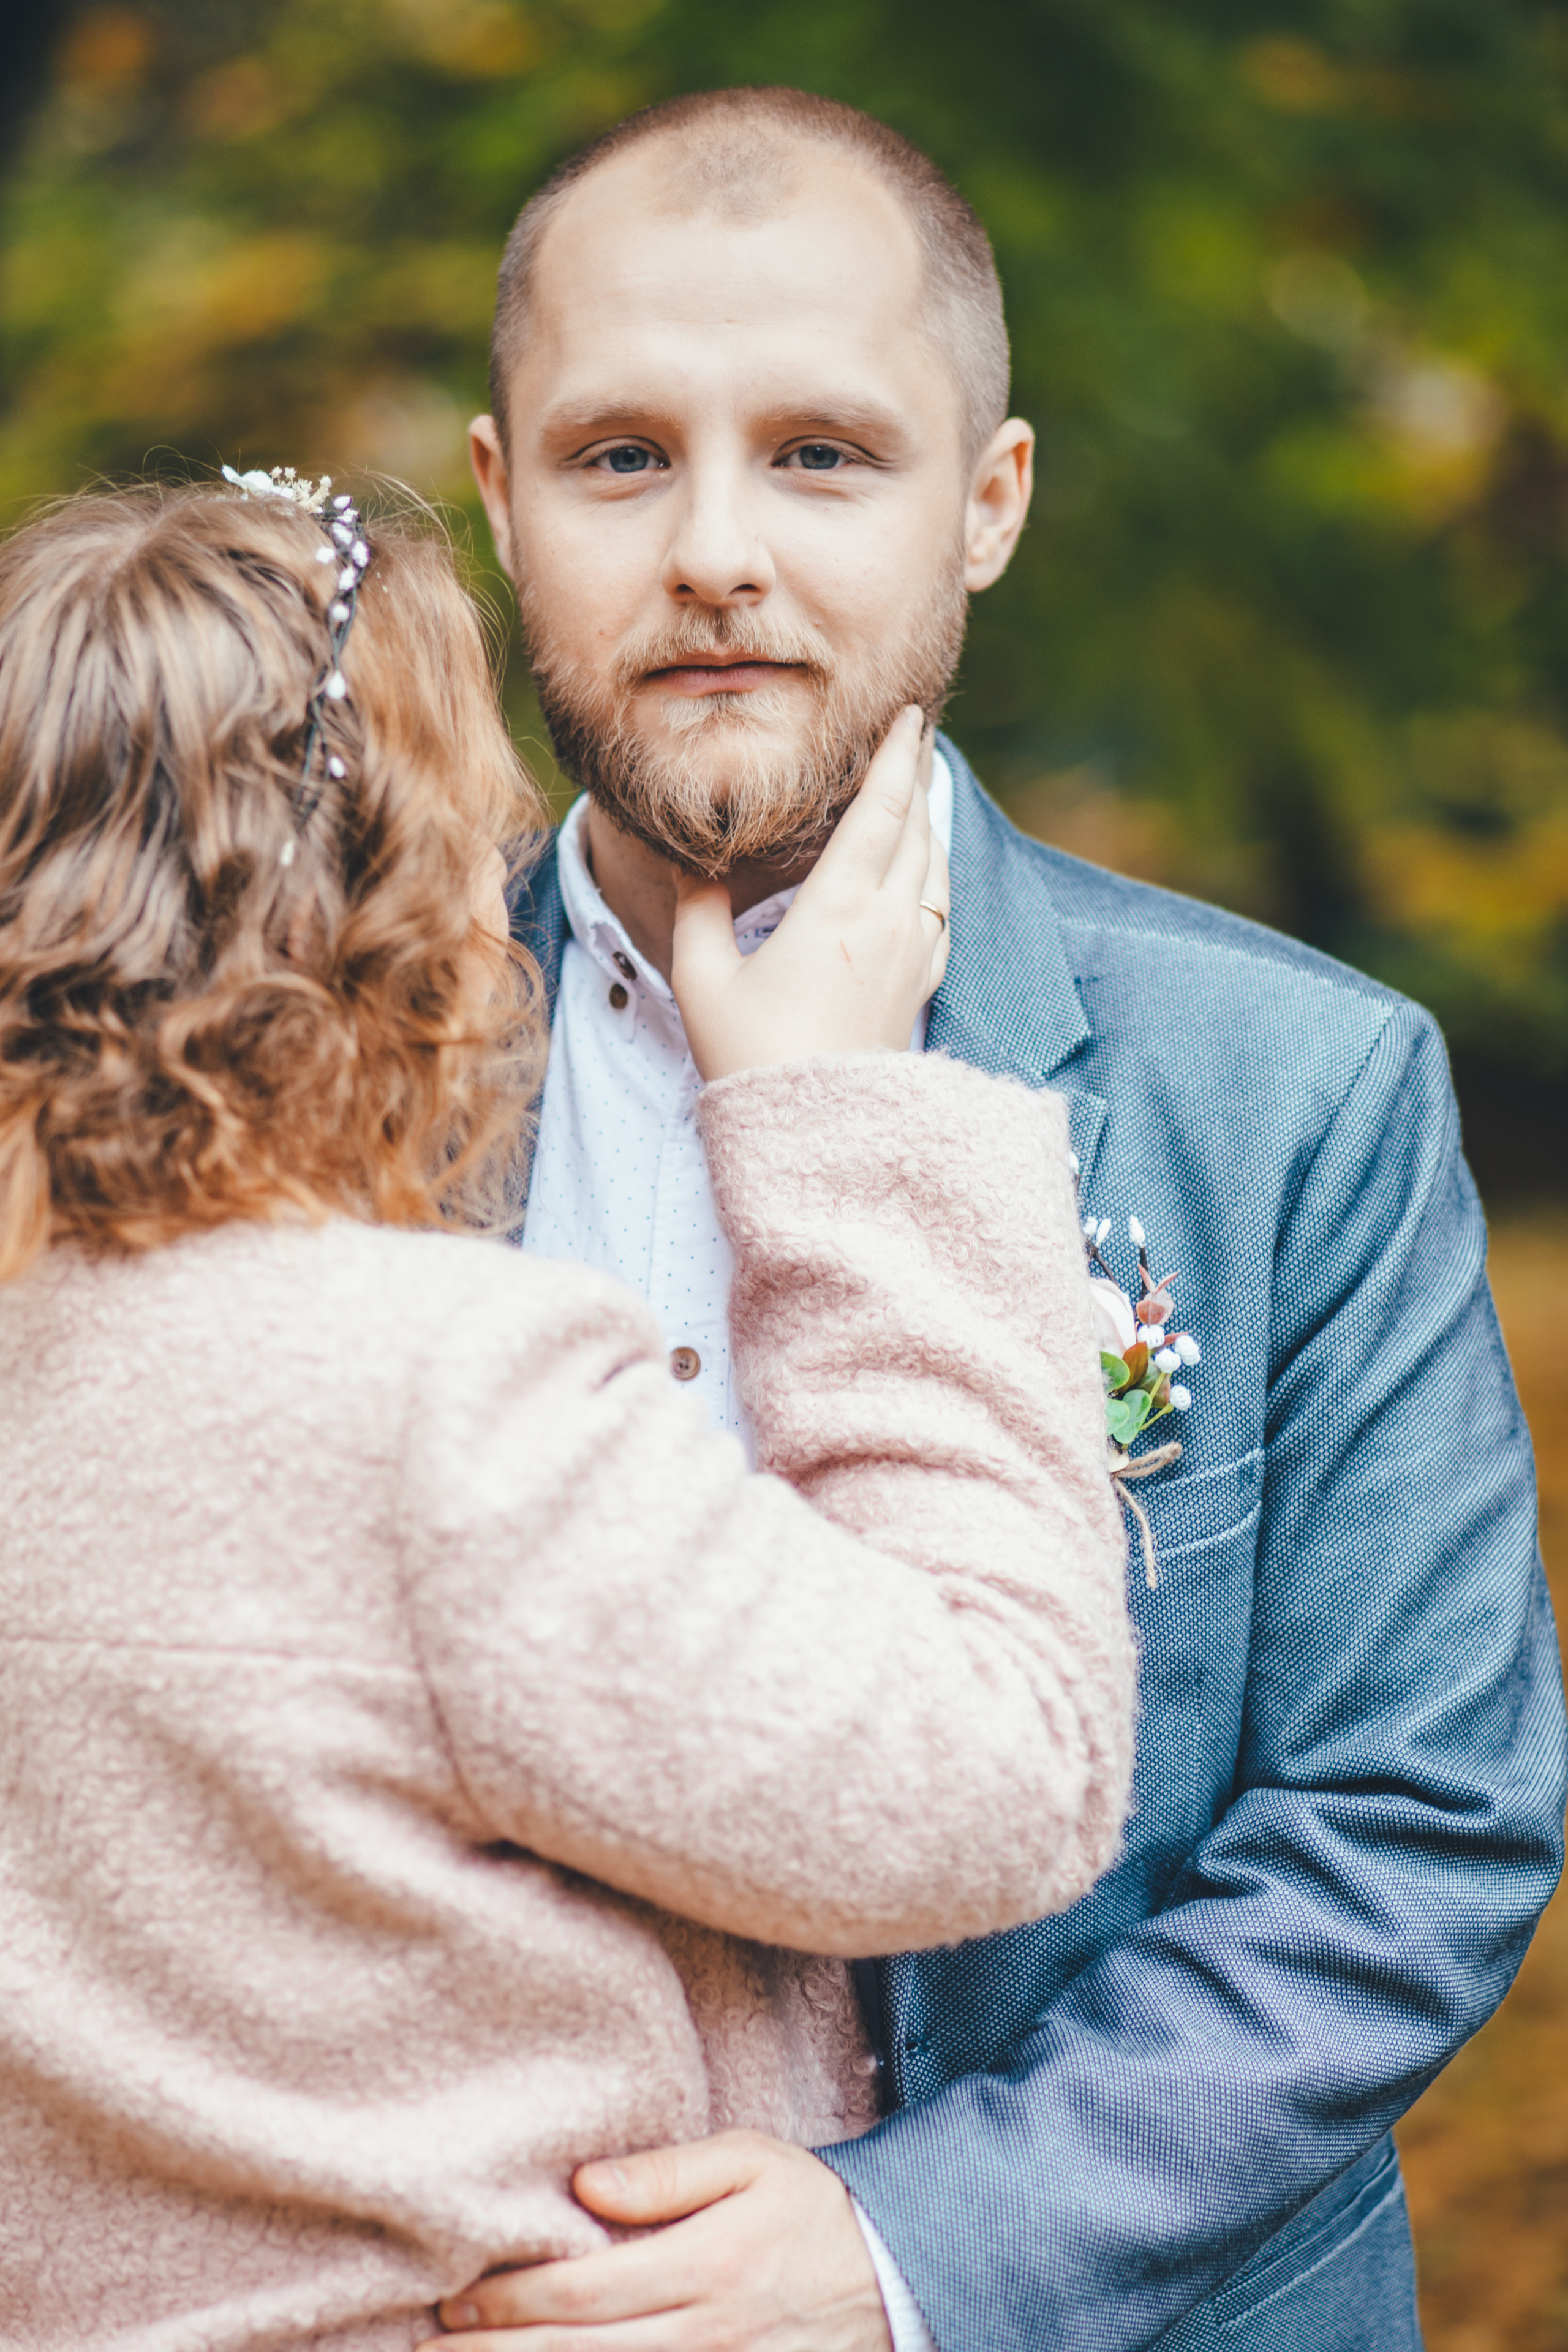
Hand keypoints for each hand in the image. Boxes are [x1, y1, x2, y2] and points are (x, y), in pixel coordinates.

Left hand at [421, 2130, 893, 2351]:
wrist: (894, 2278)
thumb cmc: (808, 2209)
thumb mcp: (752, 2160)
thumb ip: (670, 2173)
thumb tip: (586, 2182)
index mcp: (705, 2265)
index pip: (581, 2293)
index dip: (509, 2301)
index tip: (455, 2294)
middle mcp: (704, 2334)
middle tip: (429, 2346)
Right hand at [670, 706, 948, 1081]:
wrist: (816, 1136)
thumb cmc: (750, 1057)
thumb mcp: (703, 979)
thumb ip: (699, 910)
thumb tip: (694, 863)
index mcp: (837, 909)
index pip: (879, 811)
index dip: (897, 757)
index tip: (911, 714)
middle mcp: (888, 925)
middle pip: (916, 829)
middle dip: (915, 777)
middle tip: (913, 738)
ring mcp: (913, 958)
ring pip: (935, 870)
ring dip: (926, 824)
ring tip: (915, 795)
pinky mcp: (920, 989)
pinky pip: (941, 913)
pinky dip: (934, 876)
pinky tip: (923, 875)